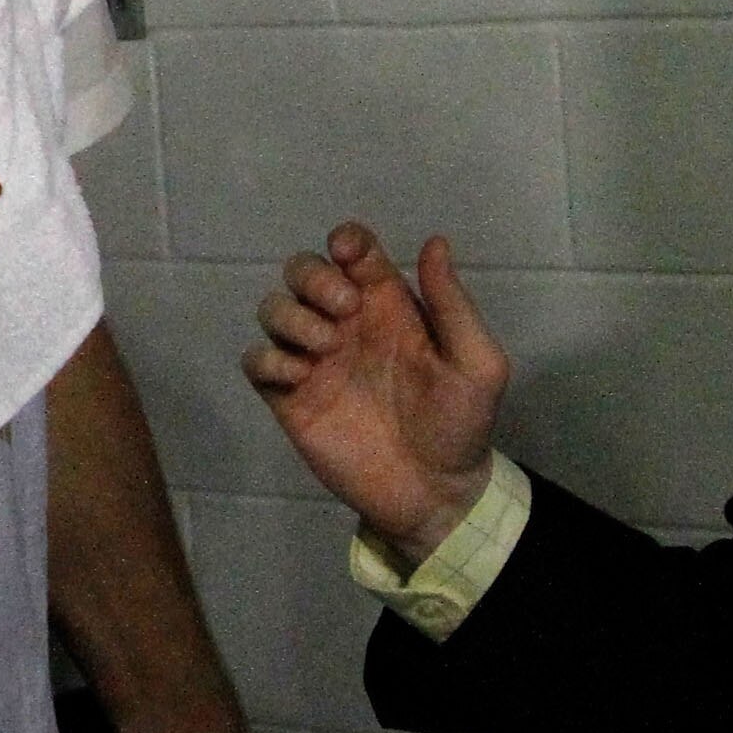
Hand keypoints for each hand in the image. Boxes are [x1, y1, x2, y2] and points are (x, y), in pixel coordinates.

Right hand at [242, 223, 509, 566]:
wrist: (433, 492)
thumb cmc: (461, 424)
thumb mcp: (476, 364)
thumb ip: (453, 304)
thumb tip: (435, 242)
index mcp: (387, 305)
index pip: (354, 252)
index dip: (346, 241)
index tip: (348, 254)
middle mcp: (344, 324)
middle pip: (302, 270)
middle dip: (312, 276)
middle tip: (343, 310)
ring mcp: (312, 360)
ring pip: (273, 309)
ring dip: (290, 316)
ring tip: (324, 347)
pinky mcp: (288, 398)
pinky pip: (255, 361)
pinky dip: (267, 359)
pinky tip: (299, 377)